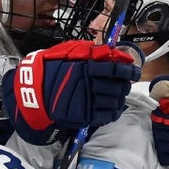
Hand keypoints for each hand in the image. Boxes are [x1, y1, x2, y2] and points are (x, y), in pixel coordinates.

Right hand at [2, 40, 138, 144]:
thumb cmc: (51, 69)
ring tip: (118, 95)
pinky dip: (114, 111)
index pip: (115, 69)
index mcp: (86, 68)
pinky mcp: (85, 117)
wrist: (34, 93)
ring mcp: (87, 103)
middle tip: (124, 83)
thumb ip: (92, 51)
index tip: (134, 70)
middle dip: (124, 85)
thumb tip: (113, 52)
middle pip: (118, 86)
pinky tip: (113, 107)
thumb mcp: (69, 52)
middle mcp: (89, 85)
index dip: (128, 70)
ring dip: (120, 98)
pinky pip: (108, 116)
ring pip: (115, 101)